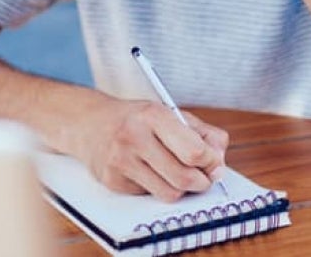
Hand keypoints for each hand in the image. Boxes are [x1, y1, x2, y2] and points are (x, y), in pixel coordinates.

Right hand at [67, 96, 228, 201]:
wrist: (90, 124)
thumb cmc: (137, 119)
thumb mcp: (171, 114)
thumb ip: (203, 134)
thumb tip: (220, 163)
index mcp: (153, 115)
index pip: (194, 150)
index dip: (211, 162)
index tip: (214, 164)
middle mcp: (134, 137)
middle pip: (184, 177)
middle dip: (201, 182)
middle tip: (204, 177)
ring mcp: (121, 161)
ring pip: (169, 193)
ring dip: (181, 189)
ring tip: (179, 175)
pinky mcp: (113, 182)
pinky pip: (150, 196)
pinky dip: (158, 188)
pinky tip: (150, 172)